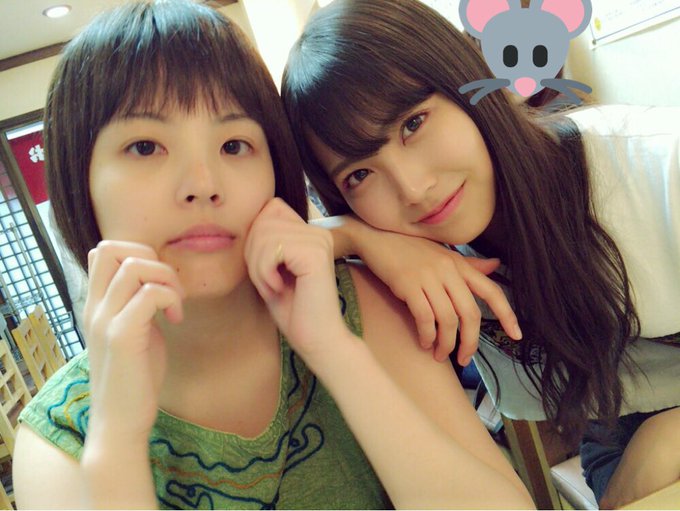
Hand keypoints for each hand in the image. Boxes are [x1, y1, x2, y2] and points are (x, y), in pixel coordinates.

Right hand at [83, 241, 183, 441]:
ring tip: (175, 305)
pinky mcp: (121, 336)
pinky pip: (149, 294)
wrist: (120, 422)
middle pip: (112, 247)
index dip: (138, 254)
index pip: (104, 250)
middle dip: (153, 258)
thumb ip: (138, 305)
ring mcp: (105, 320)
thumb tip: (158, 282)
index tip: (160, 284)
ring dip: (166, 278)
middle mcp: (94, 307)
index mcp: (96, 305)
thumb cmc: (135, 378)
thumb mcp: (135, 332)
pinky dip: (171, 299)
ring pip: (134, 266)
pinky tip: (176, 320)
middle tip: (170, 290)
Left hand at [245, 198, 348, 364]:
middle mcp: (318, 232)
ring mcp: (318, 240)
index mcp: (310, 233)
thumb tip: (245, 218)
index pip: (270, 207)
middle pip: (263, 220)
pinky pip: (272, 248)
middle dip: (253, 254)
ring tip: (272, 287)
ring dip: (258, 267)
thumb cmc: (294, 311)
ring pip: (264, 234)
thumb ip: (264, 241)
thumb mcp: (272, 269)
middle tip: (266, 283)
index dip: (256, 236)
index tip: (265, 268)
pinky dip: (265, 272)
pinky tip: (279, 288)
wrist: (318, 339)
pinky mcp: (315, 253)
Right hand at [346, 220, 521, 364]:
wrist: (375, 237)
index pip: (491, 290)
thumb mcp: (442, 253)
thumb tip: (495, 266)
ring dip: (446, 344)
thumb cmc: (408, 247)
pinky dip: (427, 335)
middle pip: (470, 314)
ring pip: (448, 319)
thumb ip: (469, 265)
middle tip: (464, 359)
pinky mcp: (408, 284)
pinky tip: (424, 342)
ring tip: (439, 354)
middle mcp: (448, 270)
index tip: (516, 335)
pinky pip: (424, 317)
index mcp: (459, 264)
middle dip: (470, 342)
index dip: (507, 314)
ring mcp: (428, 277)